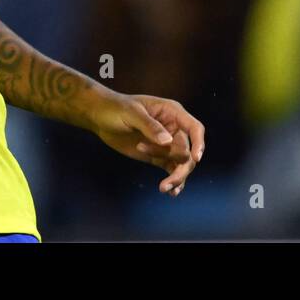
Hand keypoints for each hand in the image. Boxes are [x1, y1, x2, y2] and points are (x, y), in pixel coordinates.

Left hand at [87, 91, 205, 195]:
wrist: (101, 117)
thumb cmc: (116, 108)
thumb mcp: (131, 113)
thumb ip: (149, 126)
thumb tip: (167, 141)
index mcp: (172, 112)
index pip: (194, 128)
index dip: (199, 143)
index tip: (195, 159)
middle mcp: (173, 128)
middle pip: (188, 151)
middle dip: (180, 167)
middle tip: (167, 182)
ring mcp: (166, 144)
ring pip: (181, 163)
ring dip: (177, 177)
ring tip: (164, 189)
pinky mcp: (158, 156)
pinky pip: (171, 169)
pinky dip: (173, 180)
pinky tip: (171, 192)